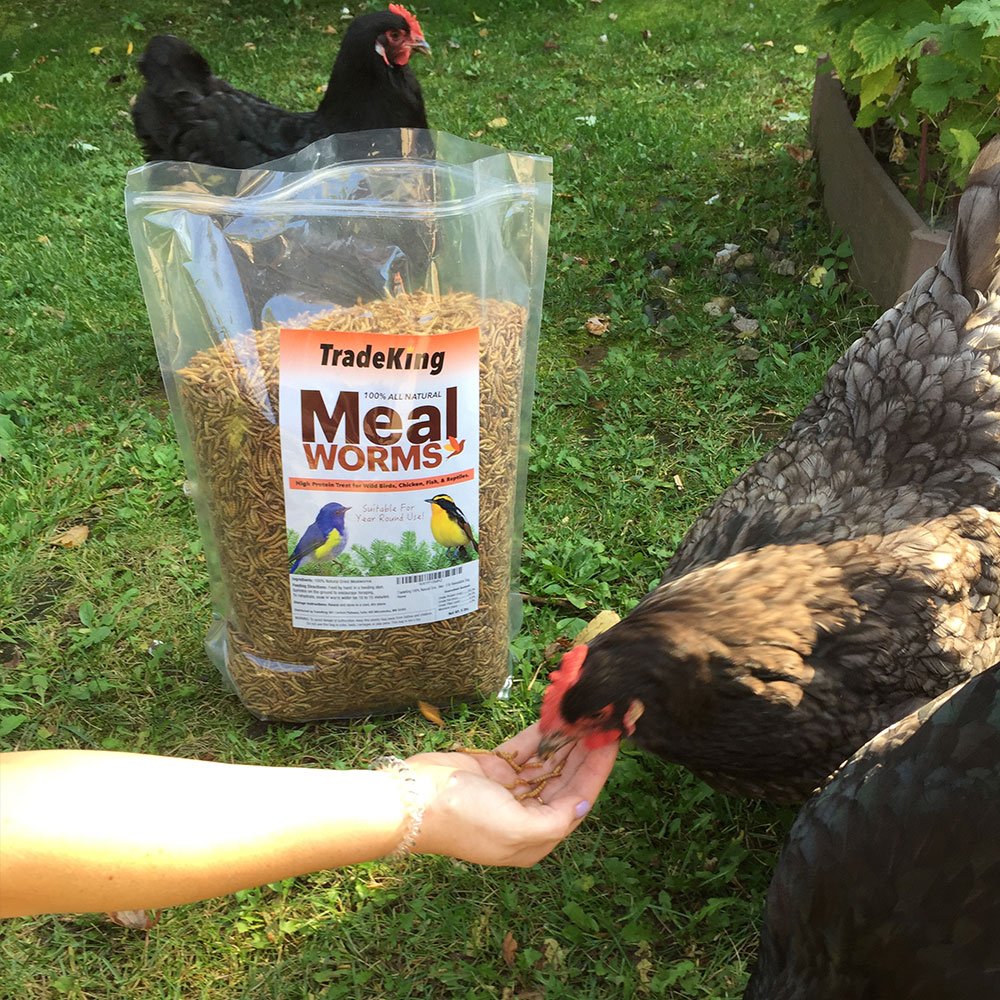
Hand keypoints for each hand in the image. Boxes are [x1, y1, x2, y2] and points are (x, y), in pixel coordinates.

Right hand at [406, 723, 618, 866]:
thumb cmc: (465, 819)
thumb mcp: (517, 831)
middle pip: (564, 780)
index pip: (576, 802)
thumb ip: (556, 820)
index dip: (595, 773)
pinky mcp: (492, 769)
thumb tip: (582, 804)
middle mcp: (525, 815)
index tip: (611, 743)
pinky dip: (539, 735)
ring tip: (583, 715)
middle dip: (583, 754)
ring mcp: (508, 791)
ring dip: (564, 741)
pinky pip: (524, 750)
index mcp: (533, 838)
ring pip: (546, 763)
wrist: (413, 800)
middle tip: (601, 723)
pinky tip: (556, 717)